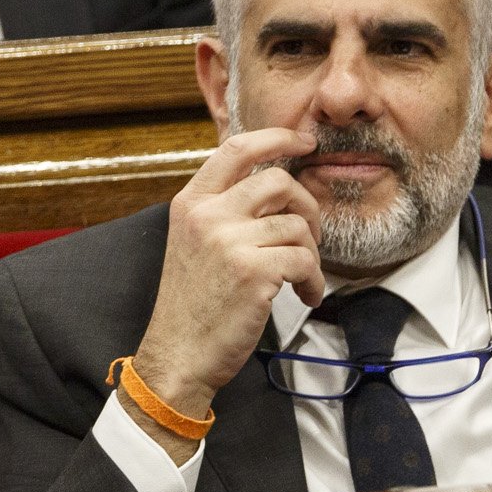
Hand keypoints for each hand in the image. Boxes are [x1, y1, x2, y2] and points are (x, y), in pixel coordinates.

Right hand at [128, 127, 323, 447]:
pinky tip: (304, 295)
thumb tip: (276, 185)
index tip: (305, 142)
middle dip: (307, 207)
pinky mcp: (253, 270)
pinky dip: (313, 280)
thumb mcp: (193, 243)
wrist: (178, 354)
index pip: (237, 149)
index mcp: (191, 202)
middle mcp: (207, 214)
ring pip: (297, 225)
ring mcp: (228, 240)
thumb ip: (223, 210)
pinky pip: (305, 260)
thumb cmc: (192, 304)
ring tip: (301, 278)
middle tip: (310, 236)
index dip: (277, 137)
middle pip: (279, 181)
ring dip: (311, 254)